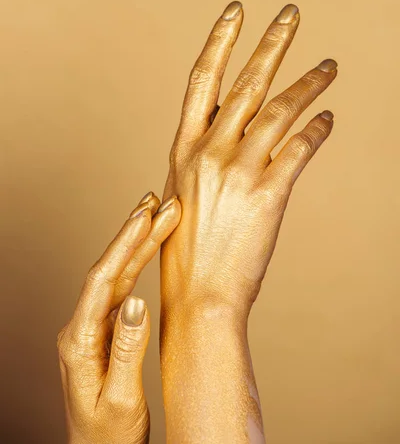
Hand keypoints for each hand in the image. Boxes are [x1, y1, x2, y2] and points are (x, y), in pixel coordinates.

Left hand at [57, 191, 180, 443]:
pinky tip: (149, 247)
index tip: (144, 216)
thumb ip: (127, 350)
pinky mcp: (107, 330)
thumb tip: (136, 302)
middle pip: (110, 270)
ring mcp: (94, 327)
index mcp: (78, 341)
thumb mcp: (120, 400)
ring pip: (118, 275)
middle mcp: (82, 328)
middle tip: (158, 202)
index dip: (123, 245)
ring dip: (138, 243)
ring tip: (158, 213)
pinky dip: (139, 264)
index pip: (101, 282)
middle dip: (134, 234)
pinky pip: (123, 288)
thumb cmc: (108, 437)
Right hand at [161, 1, 336, 317]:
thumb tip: (231, 127)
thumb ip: (203, 155)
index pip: (202, 80)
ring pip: (280, 110)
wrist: (199, 296)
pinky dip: (318, 128)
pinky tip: (329, 117)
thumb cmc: (187, 247)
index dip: (220, 41)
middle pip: (247, 83)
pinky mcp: (268, 193)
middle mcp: (209, 151)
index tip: (237, 11)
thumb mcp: (182, 191)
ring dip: (309, 83)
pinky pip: (300, 147)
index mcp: (184, 148)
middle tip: (292, 13)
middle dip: (272, 44)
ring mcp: (238, 170)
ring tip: (330, 66)